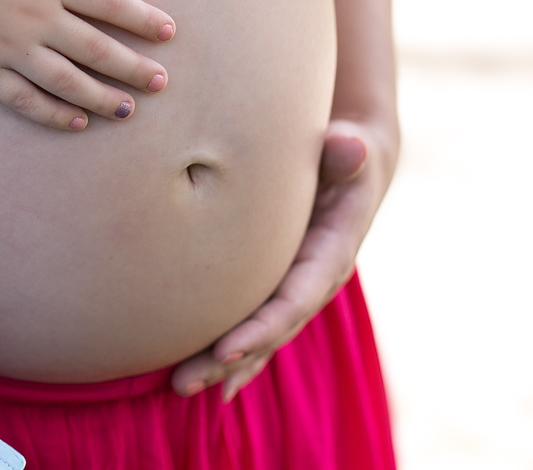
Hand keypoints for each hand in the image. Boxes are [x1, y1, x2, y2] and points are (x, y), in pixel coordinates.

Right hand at [0, 0, 175, 130]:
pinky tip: (76, 121)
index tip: (168, 33)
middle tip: (161, 83)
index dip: (143, 20)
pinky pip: (24, 99)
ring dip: (103, 98)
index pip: (110, 3)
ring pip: (68, 82)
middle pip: (98, 49)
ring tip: (128, 110)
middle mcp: (36, 18)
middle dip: (134, 68)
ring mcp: (9, 48)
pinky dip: (53, 113)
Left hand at [170, 118, 396, 401]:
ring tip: (179, 386)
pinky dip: (228, 352)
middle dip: (230, 359)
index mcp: (332, 253)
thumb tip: (349, 146)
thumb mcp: (349, 147)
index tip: (226, 349)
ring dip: (222, 365)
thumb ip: (346, 151)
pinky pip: (253, 324)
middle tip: (185, 381)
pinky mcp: (278, 284)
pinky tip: (200, 376)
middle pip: (271, 331)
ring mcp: (296, 287)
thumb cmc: (342, 150)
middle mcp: (315, 281)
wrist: (353, 161)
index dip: (262, 327)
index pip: (295, 299)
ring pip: (259, 336)